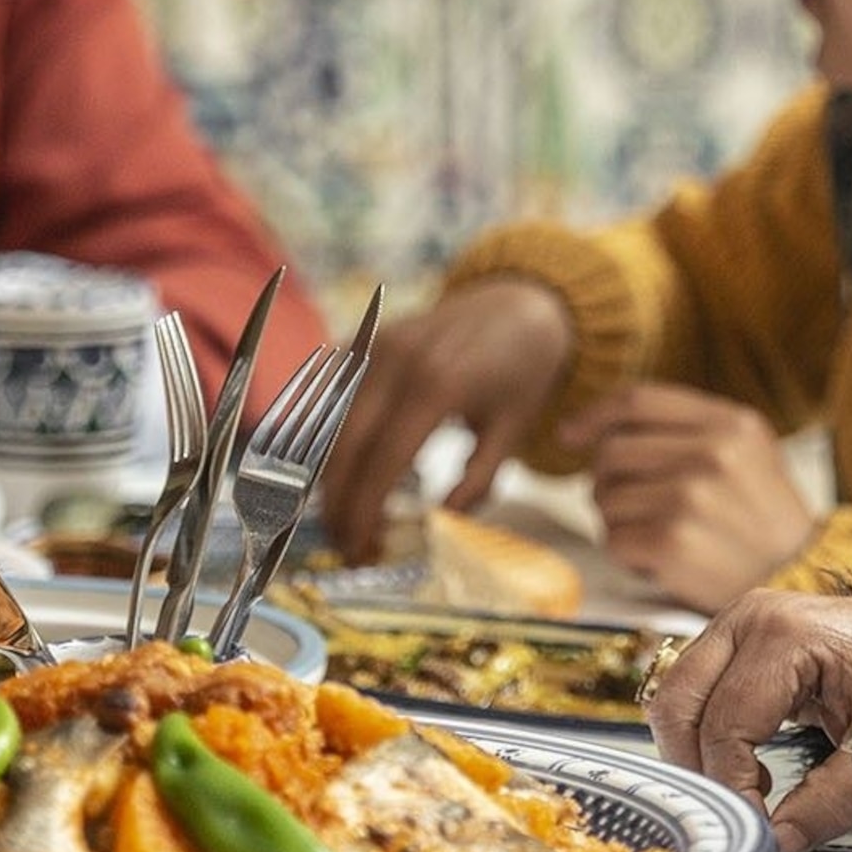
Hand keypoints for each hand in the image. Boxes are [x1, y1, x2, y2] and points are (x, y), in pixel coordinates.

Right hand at [320, 279, 576, 560]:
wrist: (518, 303)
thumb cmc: (521, 370)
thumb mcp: (514, 429)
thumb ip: (479, 480)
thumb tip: (441, 521)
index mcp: (438, 384)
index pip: (385, 460)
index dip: (366, 511)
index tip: (363, 549)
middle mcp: (397, 360)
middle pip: (344, 446)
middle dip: (338, 504)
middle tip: (347, 545)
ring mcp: (376, 346)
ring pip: (330, 425)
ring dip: (330, 477)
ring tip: (347, 519)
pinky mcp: (366, 341)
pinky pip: (334, 400)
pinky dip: (332, 442)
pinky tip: (346, 478)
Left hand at [562, 383, 816, 608]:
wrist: (803, 579)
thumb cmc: (764, 519)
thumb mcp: (747, 452)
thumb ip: (689, 429)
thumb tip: (597, 430)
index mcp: (729, 422)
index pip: (638, 401)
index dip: (595, 415)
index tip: (570, 435)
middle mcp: (710, 452)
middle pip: (611, 452)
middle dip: (608, 482)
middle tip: (632, 506)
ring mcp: (690, 497)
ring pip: (606, 499)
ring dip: (618, 522)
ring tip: (655, 535)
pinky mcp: (673, 543)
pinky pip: (613, 540)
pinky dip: (627, 555)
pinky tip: (658, 560)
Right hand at [645, 587, 851, 851]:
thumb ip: (827, 802)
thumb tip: (775, 844)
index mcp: (784, 636)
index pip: (725, 726)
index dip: (731, 788)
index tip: (753, 832)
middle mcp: (748, 620)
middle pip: (678, 704)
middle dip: (696, 769)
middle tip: (732, 815)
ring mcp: (735, 624)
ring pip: (674, 697)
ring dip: (694, 753)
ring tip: (748, 788)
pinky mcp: (731, 640)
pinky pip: (690, 692)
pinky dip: (701, 735)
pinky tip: (746, 763)